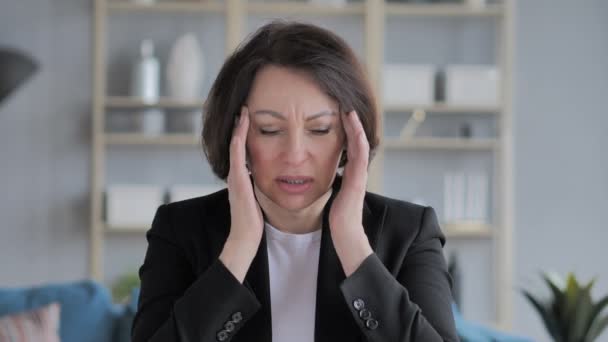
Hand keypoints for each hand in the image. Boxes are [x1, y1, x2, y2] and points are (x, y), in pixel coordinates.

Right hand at [220, 106, 263, 281]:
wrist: (246, 238)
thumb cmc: (254, 222)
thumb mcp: (258, 200)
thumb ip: (260, 189)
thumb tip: (270, 181)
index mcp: (243, 178)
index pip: (244, 151)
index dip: (245, 134)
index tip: (251, 119)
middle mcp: (236, 174)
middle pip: (237, 144)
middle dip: (240, 126)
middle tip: (244, 108)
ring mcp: (235, 176)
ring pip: (236, 146)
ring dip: (239, 128)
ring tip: (243, 111)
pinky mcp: (238, 181)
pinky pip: (237, 155)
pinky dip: (238, 140)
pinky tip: (242, 127)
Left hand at [328, 110, 372, 275]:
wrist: (345, 233)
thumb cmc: (337, 218)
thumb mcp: (331, 195)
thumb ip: (329, 183)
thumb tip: (317, 175)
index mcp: (350, 174)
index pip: (349, 147)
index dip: (346, 132)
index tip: (339, 117)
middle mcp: (357, 172)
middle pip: (357, 142)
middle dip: (352, 124)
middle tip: (346, 107)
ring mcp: (360, 174)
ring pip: (361, 144)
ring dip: (356, 127)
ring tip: (349, 111)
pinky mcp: (359, 178)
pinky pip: (360, 154)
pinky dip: (358, 138)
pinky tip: (353, 127)